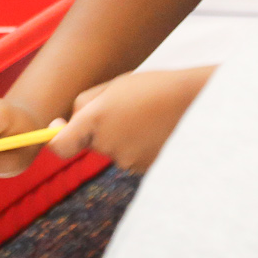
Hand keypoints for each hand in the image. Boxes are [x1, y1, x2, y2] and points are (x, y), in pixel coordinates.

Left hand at [49, 66, 212, 171]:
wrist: (200, 102)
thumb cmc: (155, 88)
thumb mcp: (115, 86)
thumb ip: (85, 105)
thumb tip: (64, 124)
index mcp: (96, 120)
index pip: (61, 146)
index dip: (57, 138)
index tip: (60, 126)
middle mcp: (110, 145)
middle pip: (94, 142)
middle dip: (102, 127)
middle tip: (128, 106)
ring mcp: (129, 161)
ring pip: (116, 149)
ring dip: (125, 136)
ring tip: (149, 115)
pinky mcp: (147, 171)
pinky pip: (134, 157)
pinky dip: (142, 146)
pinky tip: (158, 129)